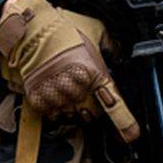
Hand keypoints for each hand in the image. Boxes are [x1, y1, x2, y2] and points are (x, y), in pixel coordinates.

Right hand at [0, 0, 140, 142]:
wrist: (30, 29)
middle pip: (91, 112)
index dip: (125, 123)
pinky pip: (52, 113)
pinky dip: (54, 105)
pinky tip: (53, 88)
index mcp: (94, 73)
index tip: (131, 134)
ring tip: (65, 84)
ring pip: (72, 114)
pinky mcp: (39, 100)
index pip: (113, 103)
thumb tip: (119, 56)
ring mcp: (57, 96)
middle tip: (83, 87)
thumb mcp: (96, 29)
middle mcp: (77, 88)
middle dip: (91, 105)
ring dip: (72, 105)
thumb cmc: (62, 27)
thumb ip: (111, 46)